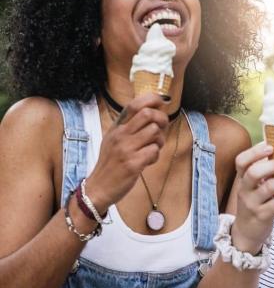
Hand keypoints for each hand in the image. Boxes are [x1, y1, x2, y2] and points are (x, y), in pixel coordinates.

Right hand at [84, 93, 169, 212]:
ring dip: (159, 141)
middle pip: (148, 114)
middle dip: (161, 120)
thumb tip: (153, 111)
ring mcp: (126, 149)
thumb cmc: (111, 163)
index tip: (162, 103)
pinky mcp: (132, 163)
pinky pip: (154, 151)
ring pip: (155, 132)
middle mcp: (120, 135)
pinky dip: (155, 156)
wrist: (98, 188)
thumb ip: (130, 126)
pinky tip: (148, 161)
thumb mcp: (114, 139)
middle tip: (161, 130)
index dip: (152, 99)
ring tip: (152, 149)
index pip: (134, 104)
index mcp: (116, 127)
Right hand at [231, 143, 273, 253]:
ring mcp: (252, 203)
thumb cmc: (255, 202)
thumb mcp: (254, 187)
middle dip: (273, 165)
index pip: (241, 161)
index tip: (270, 145)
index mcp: (242, 179)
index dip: (254, 152)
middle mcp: (244, 190)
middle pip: (254, 173)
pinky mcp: (262, 215)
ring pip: (268, 188)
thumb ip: (265, 172)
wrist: (246, 232)